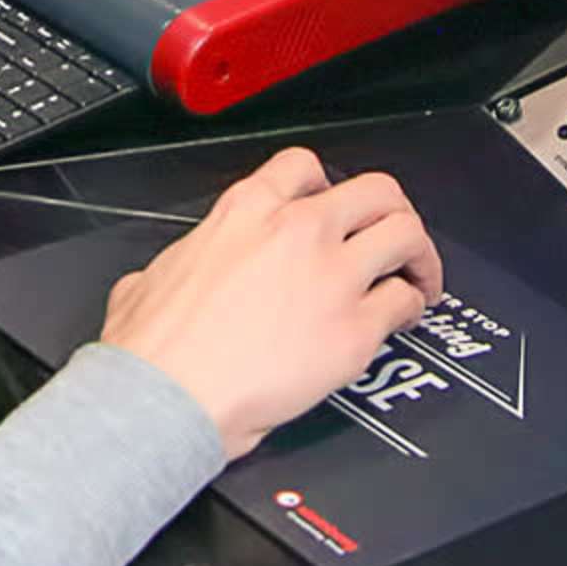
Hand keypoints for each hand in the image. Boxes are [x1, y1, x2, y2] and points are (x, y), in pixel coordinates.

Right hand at [99, 149, 443, 459]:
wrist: (168, 399)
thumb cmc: (155, 351)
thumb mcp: (148, 279)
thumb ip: (179, 262)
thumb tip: (171, 273)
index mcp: (246, 211)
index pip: (306, 166)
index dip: (329, 185)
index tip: (335, 205)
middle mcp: (298, 232)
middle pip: (376, 191)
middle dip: (392, 211)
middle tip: (393, 235)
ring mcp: (333, 276)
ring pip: (405, 234)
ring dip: (418, 254)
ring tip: (417, 276)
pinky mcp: (355, 329)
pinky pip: (404, 301)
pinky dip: (411, 306)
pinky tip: (404, 318)